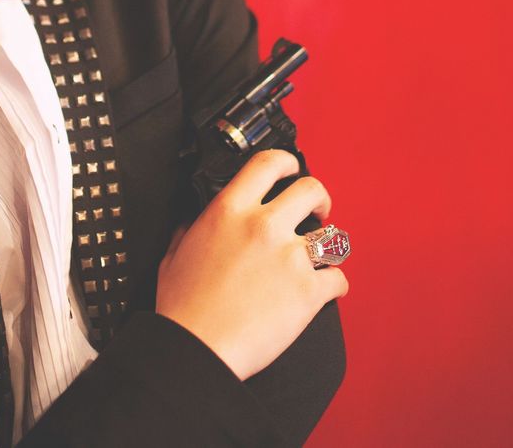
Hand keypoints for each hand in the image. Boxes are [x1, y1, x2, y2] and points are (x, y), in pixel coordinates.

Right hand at [154, 149, 348, 379]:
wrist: (196, 349)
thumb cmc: (183, 309)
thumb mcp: (173, 254)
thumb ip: (190, 229)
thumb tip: (194, 221)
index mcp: (229, 211)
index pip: (267, 163)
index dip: (286, 162)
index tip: (291, 168)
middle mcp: (263, 226)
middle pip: (311, 189)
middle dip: (319, 199)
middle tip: (318, 210)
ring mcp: (289, 257)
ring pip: (331, 236)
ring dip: (328, 246)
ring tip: (320, 256)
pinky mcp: (308, 291)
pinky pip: (338, 279)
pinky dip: (334, 286)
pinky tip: (324, 290)